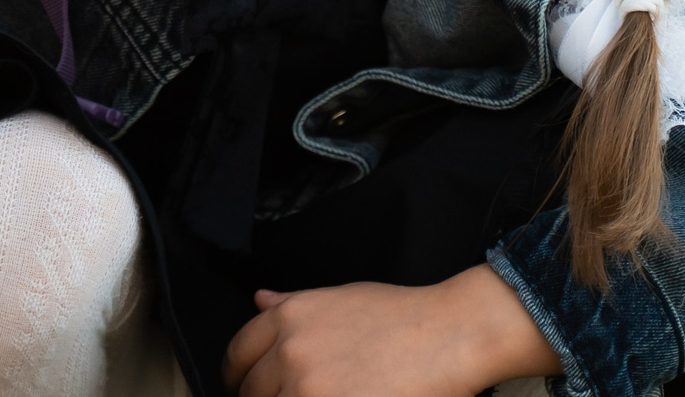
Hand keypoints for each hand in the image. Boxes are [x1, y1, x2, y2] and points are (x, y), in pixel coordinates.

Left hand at [220, 264, 561, 396]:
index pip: (237, 356)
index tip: (242, 386)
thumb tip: (260, 299)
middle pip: (250, 391)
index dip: (237, 376)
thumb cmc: (400, 317)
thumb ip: (292, 304)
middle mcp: (291, 353)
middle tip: (280, 396)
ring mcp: (309, 389)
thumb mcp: (339, 298)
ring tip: (313, 396)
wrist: (447, 336)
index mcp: (287, 319)